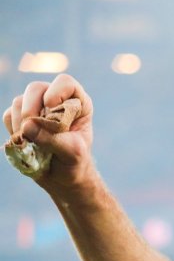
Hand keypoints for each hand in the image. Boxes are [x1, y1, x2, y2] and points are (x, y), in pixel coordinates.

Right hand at [3, 74, 96, 195]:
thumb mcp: (72, 153)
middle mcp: (56, 101)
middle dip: (31, 109)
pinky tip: (25, 144)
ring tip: (33, 144)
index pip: (65, 83)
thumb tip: (26, 126)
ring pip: (19, 102)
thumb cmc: (74, 162)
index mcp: (78, 103)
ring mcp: (36, 108)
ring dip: (21, 123)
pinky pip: (8, 115)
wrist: (62, 177)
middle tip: (32, 129)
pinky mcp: (20, 118)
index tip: (51, 108)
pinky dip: (12, 129)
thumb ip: (53, 140)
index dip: (56, 92)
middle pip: (36, 88)